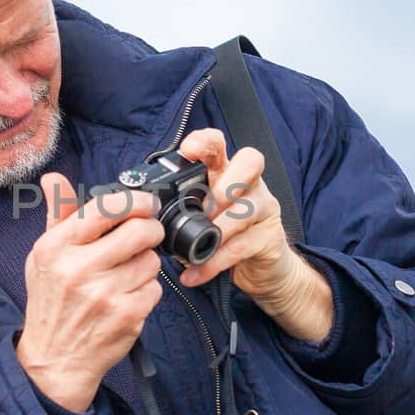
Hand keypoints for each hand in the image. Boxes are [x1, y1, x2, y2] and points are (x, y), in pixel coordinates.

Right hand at [14, 174, 165, 411]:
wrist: (54, 360)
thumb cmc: (51, 303)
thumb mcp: (43, 257)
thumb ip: (56, 216)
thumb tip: (53, 180)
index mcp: (56, 248)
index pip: (106, 208)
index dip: (134, 201)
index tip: (145, 203)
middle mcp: (79, 269)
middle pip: (140, 230)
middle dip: (150, 229)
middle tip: (146, 235)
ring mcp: (105, 294)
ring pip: (151, 260)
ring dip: (146, 264)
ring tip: (126, 275)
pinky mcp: (127, 316)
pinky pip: (156, 289)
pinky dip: (147, 291)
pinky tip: (127, 298)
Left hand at [176, 128, 332, 343]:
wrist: (259, 270)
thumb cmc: (223, 237)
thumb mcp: (199, 217)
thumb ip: (180, 209)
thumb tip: (143, 212)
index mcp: (226, 172)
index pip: (219, 145)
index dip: (205, 141)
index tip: (187, 150)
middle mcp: (250, 184)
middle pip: (251, 161)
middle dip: (227, 181)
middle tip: (206, 206)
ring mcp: (264, 208)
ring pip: (246, 209)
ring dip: (219, 229)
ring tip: (197, 247)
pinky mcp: (271, 237)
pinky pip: (241, 247)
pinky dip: (214, 262)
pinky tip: (195, 273)